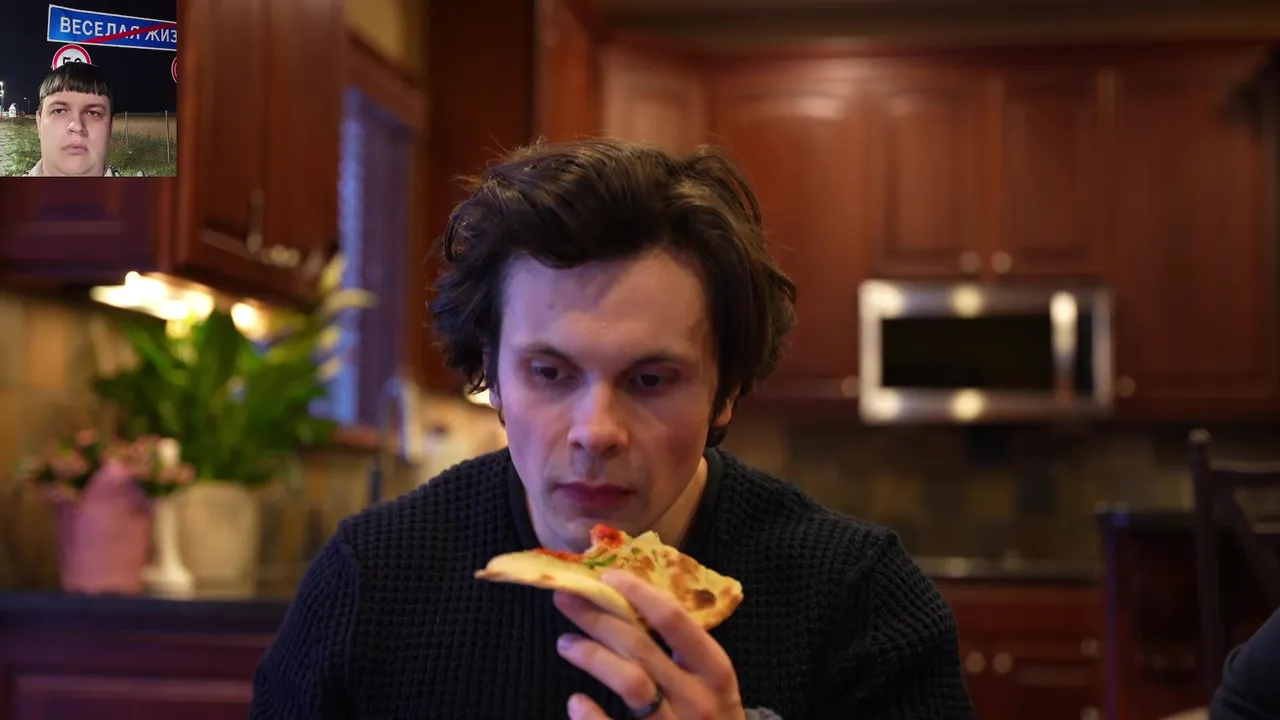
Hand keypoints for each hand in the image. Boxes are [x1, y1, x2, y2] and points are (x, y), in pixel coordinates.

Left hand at [553, 570, 746, 719]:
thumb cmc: (714, 718)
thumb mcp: (712, 683)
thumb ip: (685, 649)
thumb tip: (631, 601)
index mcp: (715, 671)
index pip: (674, 620)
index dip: (638, 593)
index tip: (607, 577)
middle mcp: (697, 698)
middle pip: (641, 646)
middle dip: (599, 617)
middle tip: (566, 598)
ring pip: (629, 683)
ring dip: (592, 656)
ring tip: (566, 643)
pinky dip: (590, 716)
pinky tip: (576, 701)